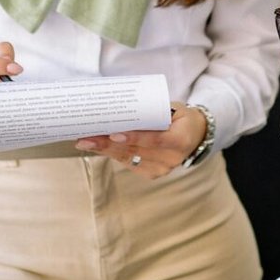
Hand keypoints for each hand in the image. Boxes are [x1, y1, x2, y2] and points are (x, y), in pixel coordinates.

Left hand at [76, 102, 206, 173]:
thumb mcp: (173, 108)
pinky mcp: (152, 173)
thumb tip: (118, 105)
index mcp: (181, 139)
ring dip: (104, 150)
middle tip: (87, 136)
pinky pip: (128, 163)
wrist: (194, 134)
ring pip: (128, 158)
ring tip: (85, 141)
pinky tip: (97, 147)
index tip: (113, 134)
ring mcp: (162, 168)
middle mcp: (172, 158)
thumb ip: (151, 110)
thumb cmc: (180, 117)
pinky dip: (111, 154)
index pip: (155, 139)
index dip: (134, 137)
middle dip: (108, 144)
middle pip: (136, 151)